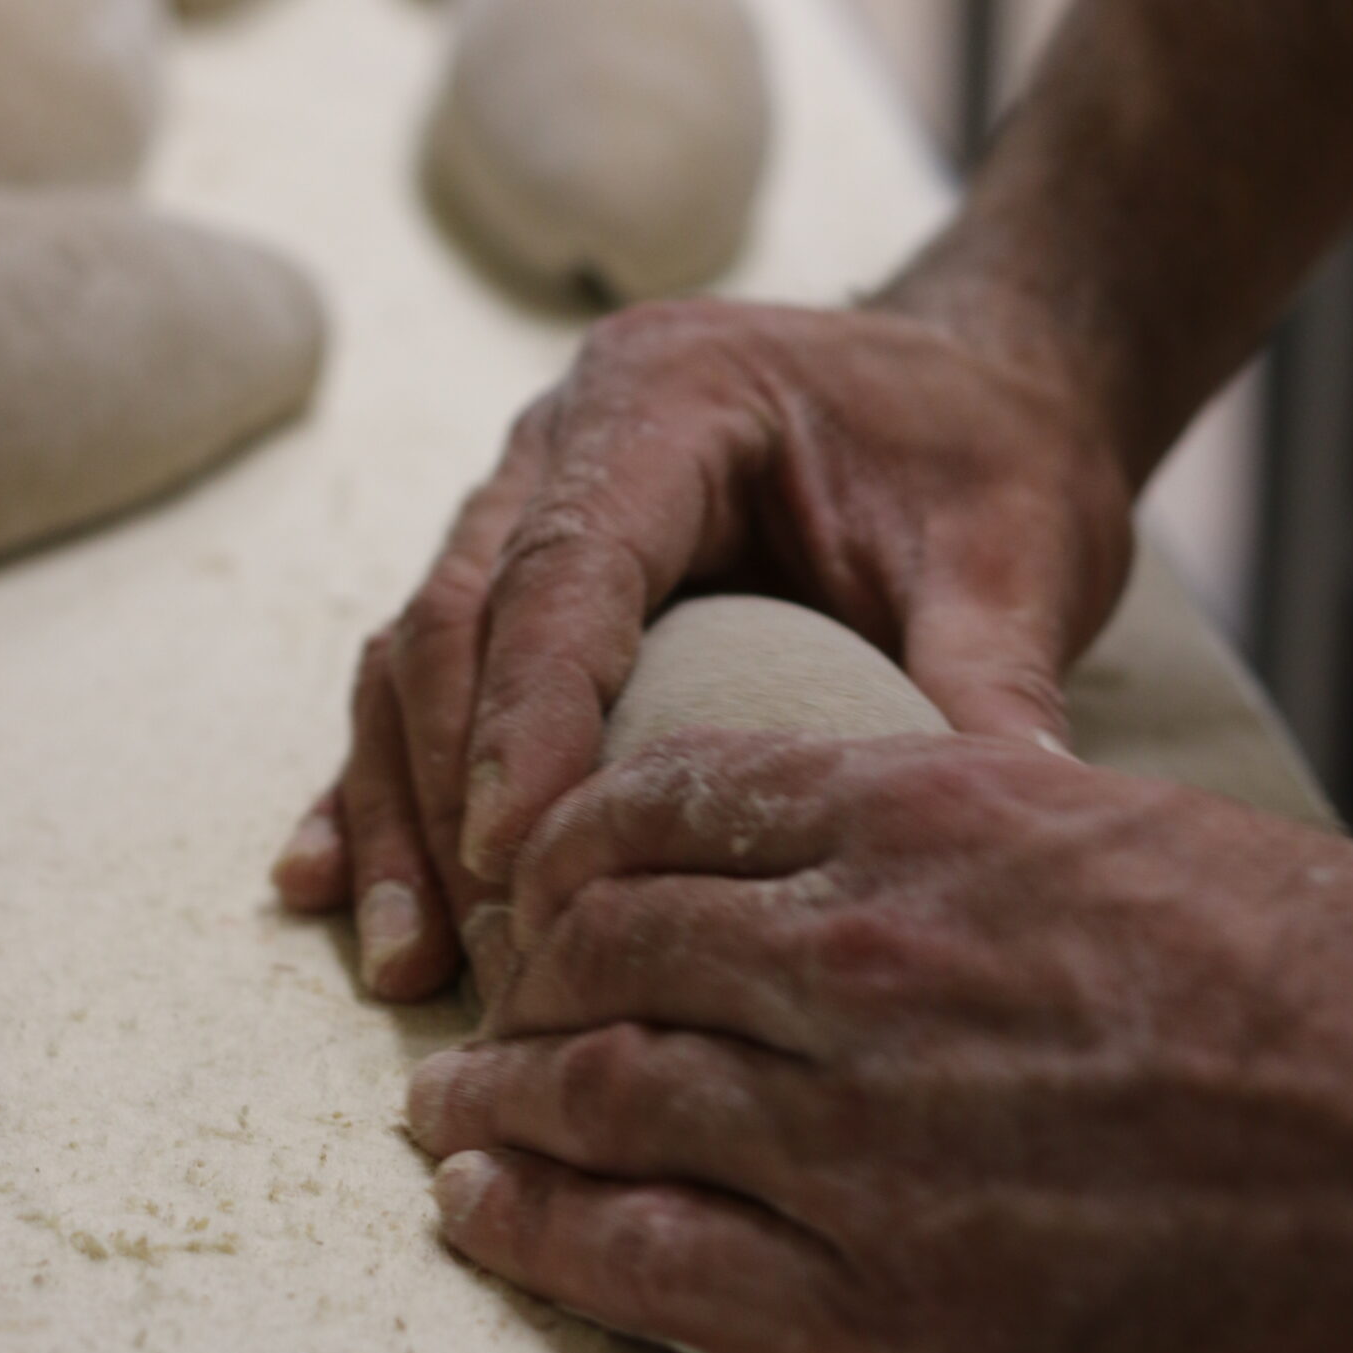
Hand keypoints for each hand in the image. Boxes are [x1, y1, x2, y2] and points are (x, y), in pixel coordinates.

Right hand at [272, 288, 1132, 999]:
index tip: (511, 866)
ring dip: (399, 813)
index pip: (563, 571)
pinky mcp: (520, 569)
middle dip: (447, 797)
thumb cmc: (986, 453)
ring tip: (409, 969)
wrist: (971, 383)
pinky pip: (426, 680)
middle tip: (481, 959)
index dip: (526, 721)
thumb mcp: (1015, 557)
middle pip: (456, 623)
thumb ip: (991, 685)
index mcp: (669, 396)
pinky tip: (337, 891)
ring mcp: (523, 497)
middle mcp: (562, 437)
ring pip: (415, 660)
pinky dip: (388, 786)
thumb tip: (1010, 834)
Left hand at [407, 727, 1352, 1352]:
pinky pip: (644, 1263)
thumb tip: (922, 885)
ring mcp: (860, 1146)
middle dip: (518, 982)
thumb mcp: (1162, 855)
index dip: (577, 849)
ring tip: (442, 1125)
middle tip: (475, 1017)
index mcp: (939, 821)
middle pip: (607, 951)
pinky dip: (538, 1234)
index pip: (674, 804)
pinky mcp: (891, 1327)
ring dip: (493, 1109)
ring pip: (596, 1100)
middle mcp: (866, 961)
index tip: (544, 890)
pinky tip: (486, 1225)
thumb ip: (1002, 859)